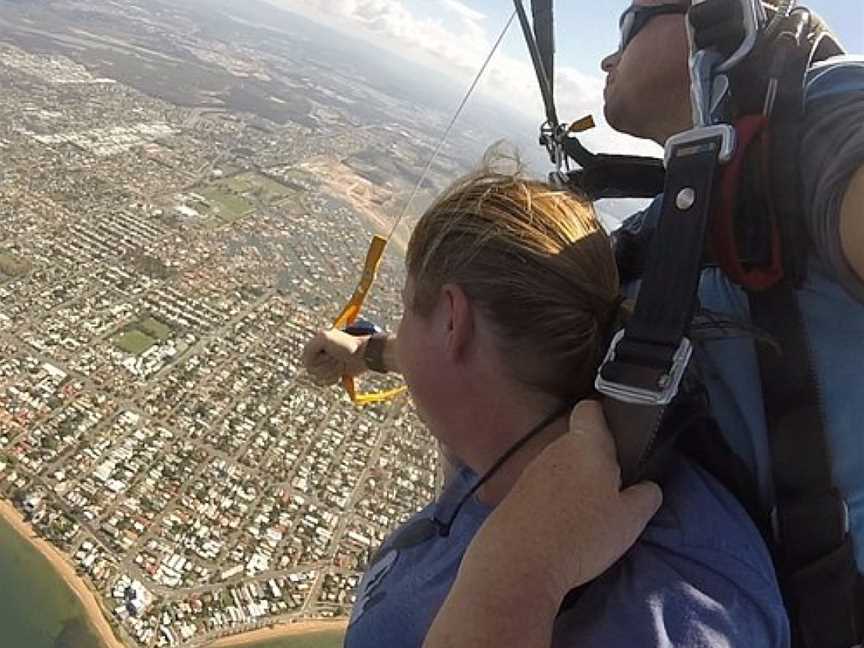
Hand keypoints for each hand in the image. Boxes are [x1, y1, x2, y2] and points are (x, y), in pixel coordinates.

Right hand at [301, 328, 367, 385]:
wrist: (364, 355)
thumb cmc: (348, 346)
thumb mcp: (325, 338)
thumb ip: (310, 346)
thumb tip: (306, 360)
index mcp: (316, 344)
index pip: (306, 360)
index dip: (317, 360)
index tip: (329, 354)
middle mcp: (319, 354)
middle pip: (312, 370)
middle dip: (326, 366)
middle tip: (338, 358)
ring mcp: (326, 364)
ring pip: (318, 377)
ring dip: (331, 372)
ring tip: (341, 364)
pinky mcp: (333, 372)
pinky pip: (325, 382)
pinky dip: (333, 378)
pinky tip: (341, 372)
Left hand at [423, 401, 661, 647]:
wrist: (519, 562)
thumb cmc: (581, 533)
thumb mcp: (631, 519)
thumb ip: (644, 496)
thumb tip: (647, 487)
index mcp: (584, 444)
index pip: (590, 409)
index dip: (604, 417)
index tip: (616, 438)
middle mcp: (552, 450)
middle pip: (576, 444)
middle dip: (593, 463)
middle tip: (611, 493)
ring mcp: (529, 472)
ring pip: (558, 470)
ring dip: (572, 486)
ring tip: (585, 519)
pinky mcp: (513, 496)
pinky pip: (540, 492)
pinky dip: (552, 505)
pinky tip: (561, 531)